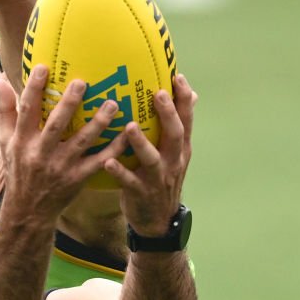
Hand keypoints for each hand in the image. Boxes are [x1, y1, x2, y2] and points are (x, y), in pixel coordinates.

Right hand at [4, 65, 118, 216]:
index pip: (26, 111)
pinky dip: (113, 149)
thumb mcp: (6, 142)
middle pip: (55, 126)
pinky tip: (127, 134)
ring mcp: (60, 167)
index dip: (33, 89)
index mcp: (22, 142)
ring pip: (81, 142)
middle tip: (82, 82)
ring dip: (98, 123)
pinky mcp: (77, 179)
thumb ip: (6, 110)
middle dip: (68, 104)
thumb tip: (0, 78)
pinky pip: (98, 162)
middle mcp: (41, 154)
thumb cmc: (18, 170)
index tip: (43, 67)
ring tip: (112, 104)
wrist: (28, 211)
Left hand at [102, 76, 196, 236]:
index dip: (184, 99)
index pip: (186, 120)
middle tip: (158, 94)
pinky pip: (129, 182)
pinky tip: (108, 162)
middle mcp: (173, 161)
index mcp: (180, 150)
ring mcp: (158, 178)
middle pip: (174, 134)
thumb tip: (191, 94)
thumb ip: (178, 128)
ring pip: (151, 158)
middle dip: (168, 114)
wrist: (158, 222)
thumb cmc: (161, 180)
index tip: (177, 77)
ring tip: (129, 127)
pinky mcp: (141, 193)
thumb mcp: (175, 156)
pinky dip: (120, 172)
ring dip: (141, 142)